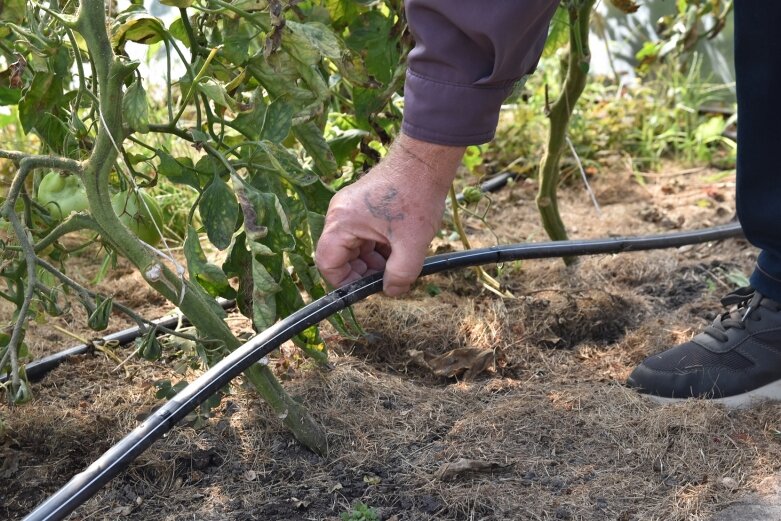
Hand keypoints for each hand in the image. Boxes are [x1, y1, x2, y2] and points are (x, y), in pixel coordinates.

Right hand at [315, 134, 464, 295]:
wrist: (425, 162)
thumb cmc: (416, 196)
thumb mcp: (412, 245)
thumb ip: (400, 275)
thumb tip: (391, 291)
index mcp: (342, 222)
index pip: (327, 264)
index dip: (345, 283)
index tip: (366, 290)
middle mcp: (339, 214)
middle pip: (339, 255)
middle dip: (361, 271)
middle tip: (386, 277)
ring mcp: (350, 208)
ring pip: (353, 246)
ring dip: (371, 259)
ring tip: (396, 262)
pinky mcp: (362, 205)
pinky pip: (362, 233)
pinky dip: (376, 246)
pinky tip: (397, 248)